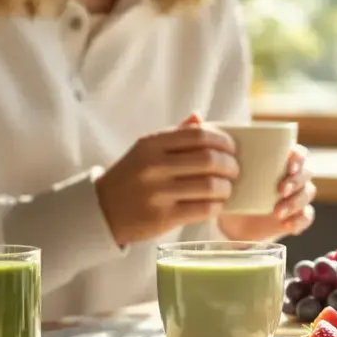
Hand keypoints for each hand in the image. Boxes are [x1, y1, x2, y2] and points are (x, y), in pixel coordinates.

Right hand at [95, 121, 239, 246]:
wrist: (102, 210)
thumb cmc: (130, 177)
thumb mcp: (144, 150)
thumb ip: (173, 135)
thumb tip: (200, 119)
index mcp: (151, 144)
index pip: (199, 135)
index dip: (223, 140)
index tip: (232, 148)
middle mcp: (154, 166)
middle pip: (208, 160)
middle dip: (230, 165)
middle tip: (234, 170)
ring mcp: (157, 192)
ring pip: (210, 186)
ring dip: (226, 188)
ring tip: (227, 188)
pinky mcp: (162, 217)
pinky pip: (203, 209)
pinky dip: (217, 206)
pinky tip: (217, 205)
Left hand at [218, 144, 315, 241]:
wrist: (235, 222)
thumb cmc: (236, 192)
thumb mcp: (233, 179)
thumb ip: (234, 169)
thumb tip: (226, 162)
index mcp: (281, 161)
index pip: (299, 153)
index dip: (298, 159)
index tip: (289, 168)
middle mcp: (294, 176)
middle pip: (306, 173)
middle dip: (296, 181)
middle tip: (280, 190)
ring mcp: (298, 195)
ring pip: (308, 193)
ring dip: (295, 202)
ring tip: (277, 213)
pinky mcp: (298, 215)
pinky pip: (307, 217)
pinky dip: (299, 221)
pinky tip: (287, 225)